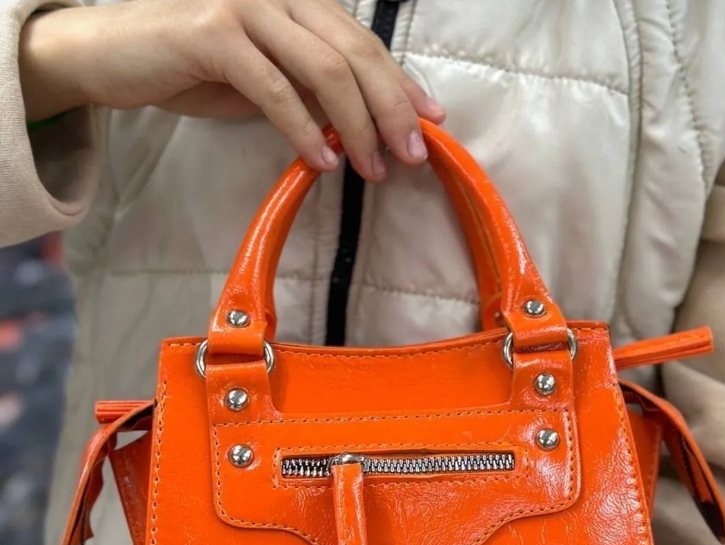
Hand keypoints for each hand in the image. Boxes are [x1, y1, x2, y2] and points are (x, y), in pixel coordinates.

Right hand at [18, 0, 444, 180]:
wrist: (113, 54)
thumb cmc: (193, 67)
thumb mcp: (267, 80)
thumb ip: (313, 92)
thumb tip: (363, 125)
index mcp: (298, 0)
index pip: (363, 42)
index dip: (402, 83)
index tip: (432, 122)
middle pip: (356, 52)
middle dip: (392, 108)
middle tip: (412, 156)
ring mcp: (246, 6)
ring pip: (324, 68)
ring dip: (357, 125)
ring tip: (372, 169)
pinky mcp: (213, 34)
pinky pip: (275, 88)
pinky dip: (305, 130)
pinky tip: (324, 163)